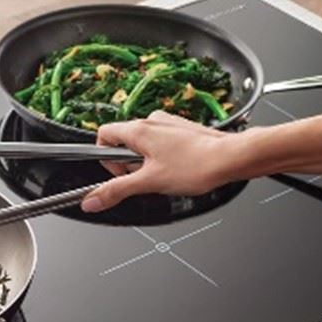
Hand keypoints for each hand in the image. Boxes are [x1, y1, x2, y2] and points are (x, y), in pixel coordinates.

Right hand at [83, 111, 237, 212]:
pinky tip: (177, 169)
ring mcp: (168, 124)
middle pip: (123, 142)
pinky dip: (163, 158)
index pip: (103, 136)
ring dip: (147, 162)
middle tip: (147, 178)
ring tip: (166, 175)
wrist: (230, 158)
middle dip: (130, 164)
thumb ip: (116, 190)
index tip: (121, 175)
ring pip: (143, 144)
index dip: (107, 160)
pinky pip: (161, 143)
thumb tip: (91, 200)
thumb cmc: (196, 166)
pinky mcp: (181, 130)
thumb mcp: (149, 183)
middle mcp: (152, 121)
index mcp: (139, 130)